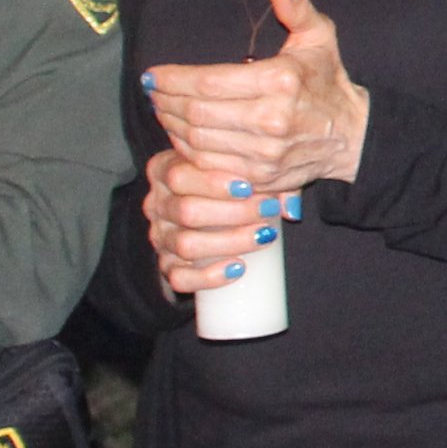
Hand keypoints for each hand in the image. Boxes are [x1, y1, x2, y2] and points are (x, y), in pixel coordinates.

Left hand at [142, 0, 371, 191]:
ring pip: (197, 141)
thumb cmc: (328, 81)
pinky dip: (186, 150)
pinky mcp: (259, 177)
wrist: (352, 136)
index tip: (151, 75)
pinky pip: (208, 165)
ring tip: (161, 109)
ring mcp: (264, 153)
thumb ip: (297, 9)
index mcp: (280, 82)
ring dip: (170, 125)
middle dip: (165, 102)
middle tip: (153, 92)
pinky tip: (180, 134)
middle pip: (197, 113)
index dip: (173, 79)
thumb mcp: (319, 37)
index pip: (209, 83)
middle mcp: (270, 120)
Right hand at [145, 147, 295, 299]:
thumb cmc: (228, 185)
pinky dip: (208, 276)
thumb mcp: (237, 170)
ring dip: (229, 241)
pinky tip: (237, 268)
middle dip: (232, 212)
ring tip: (263, 236)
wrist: (210, 216)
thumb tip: (289, 208)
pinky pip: (178, 278)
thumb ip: (268, 178)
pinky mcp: (167, 266)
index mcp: (164, 171)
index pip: (179, 176)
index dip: (213, 183)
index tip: (249, 187)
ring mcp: (160, 237)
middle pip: (185, 211)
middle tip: (268, 210)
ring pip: (186, 245)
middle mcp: (156, 204)